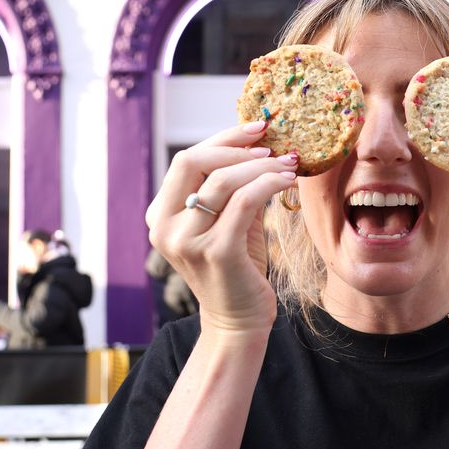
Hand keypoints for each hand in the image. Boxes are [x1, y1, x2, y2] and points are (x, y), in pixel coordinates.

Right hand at [146, 121, 297, 335]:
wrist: (238, 320)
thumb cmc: (236, 265)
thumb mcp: (226, 219)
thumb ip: (232, 186)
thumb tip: (260, 143)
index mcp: (160, 214)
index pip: (186, 160)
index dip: (223, 139)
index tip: (258, 129)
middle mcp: (164, 227)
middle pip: (193, 161)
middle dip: (237, 147)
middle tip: (272, 145)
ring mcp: (187, 241)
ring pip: (223, 180)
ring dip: (261, 166)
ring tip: (287, 165)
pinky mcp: (216, 252)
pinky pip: (244, 202)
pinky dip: (268, 184)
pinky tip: (287, 182)